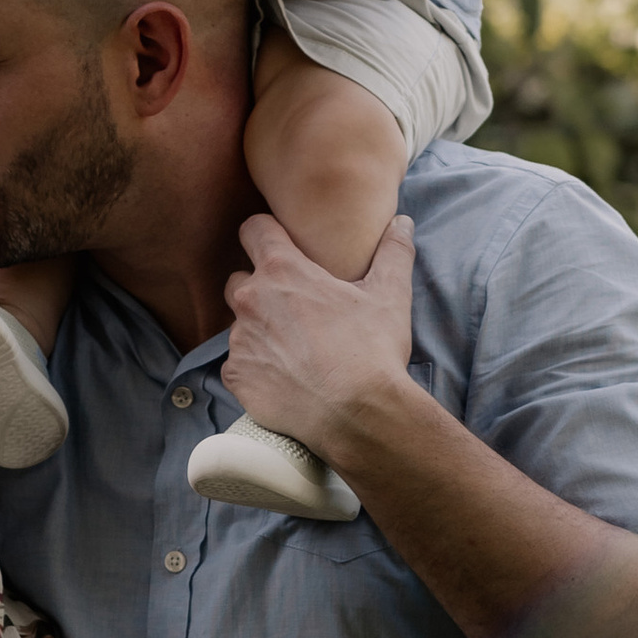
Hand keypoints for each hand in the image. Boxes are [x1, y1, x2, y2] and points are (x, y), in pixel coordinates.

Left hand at [221, 209, 416, 464]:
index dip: (265, 233)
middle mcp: (250, 300)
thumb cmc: (372, 350)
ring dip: (258, 330)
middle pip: (239, 279)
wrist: (356, 415)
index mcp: (282, 270)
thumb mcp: (390, 295)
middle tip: (291, 306)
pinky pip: (236, 365)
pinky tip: (283, 378)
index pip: (253, 229)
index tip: (278, 245)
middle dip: (258, 287)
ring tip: (292, 349)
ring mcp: (239, 340)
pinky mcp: (235, 377)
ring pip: (239, 325)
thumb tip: (402, 222)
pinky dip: (255, 368)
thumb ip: (393, 251)